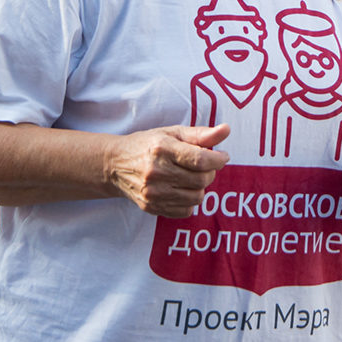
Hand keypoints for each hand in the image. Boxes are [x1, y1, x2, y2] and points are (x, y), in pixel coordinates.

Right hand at [107, 123, 230, 217]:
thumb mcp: (172, 133)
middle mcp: (156, 172)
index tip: (223, 156)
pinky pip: (185, 210)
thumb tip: (226, 130)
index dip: (218, 160)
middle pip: (201, 180)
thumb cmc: (148, 145)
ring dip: (201, 187)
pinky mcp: (151, 207)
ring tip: (193, 176)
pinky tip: (182, 188)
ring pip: (196, 197)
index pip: (200, 160)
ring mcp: (153, 193)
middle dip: (210, 172)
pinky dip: (190, 200)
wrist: (116, 165)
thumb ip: (200, 133)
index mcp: (161, 149)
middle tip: (205, 165)